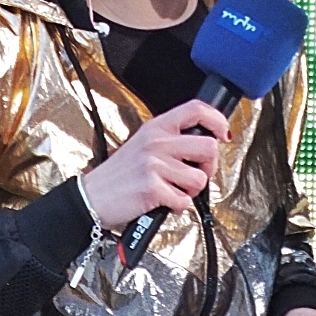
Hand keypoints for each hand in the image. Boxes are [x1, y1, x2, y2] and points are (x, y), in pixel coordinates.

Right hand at [80, 100, 229, 229]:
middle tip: (195, 174)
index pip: (196, 109)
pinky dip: (178, 207)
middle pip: (209, 147)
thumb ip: (171, 141)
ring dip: (191, 191)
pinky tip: (163, 202)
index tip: (224, 134)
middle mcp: (156, 142)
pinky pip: (185, 201)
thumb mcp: (142, 145)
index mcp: (156, 127)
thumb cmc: (119, 175)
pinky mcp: (152, 188)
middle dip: (209, 167)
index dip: (218, 120)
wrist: (92, 197)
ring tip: (173, 190)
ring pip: (200, 179)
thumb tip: (207, 145)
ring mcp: (154, 164)